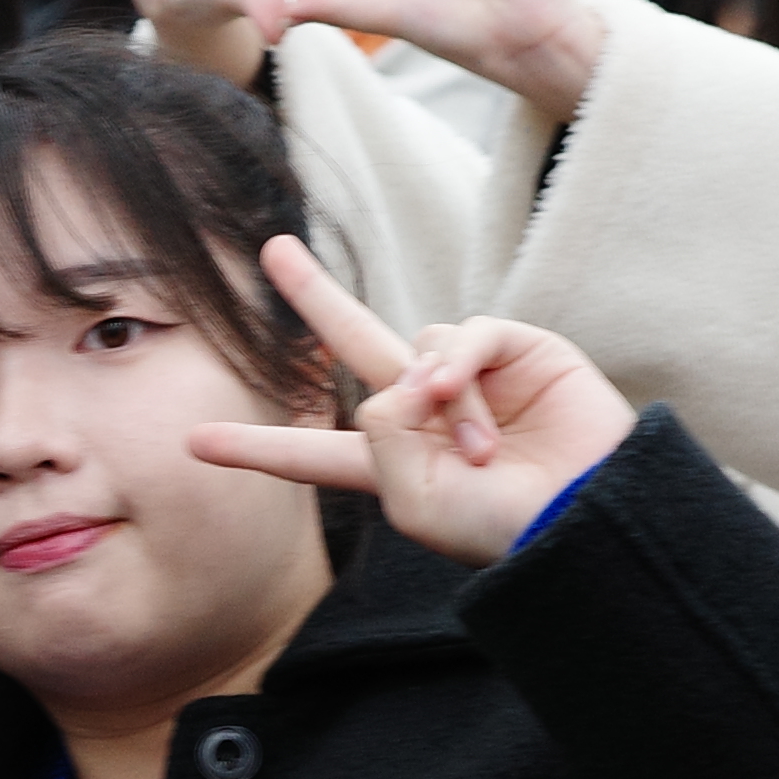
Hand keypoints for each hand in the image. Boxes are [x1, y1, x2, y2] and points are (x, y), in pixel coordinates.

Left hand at [189, 236, 633, 566]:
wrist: (584, 515)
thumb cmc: (500, 528)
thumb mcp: (415, 502)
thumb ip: (379, 435)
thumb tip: (393, 376)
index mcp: (390, 464)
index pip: (312, 452)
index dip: (258, 447)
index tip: (194, 442)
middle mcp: (424, 413)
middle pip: (355, 341)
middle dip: (314, 296)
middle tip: (273, 250)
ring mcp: (472, 377)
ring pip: (417, 346)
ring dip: (439, 396)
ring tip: (478, 446)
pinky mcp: (519, 350)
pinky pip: (465, 330)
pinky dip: (457, 359)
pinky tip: (462, 391)